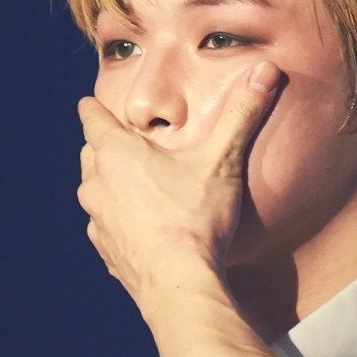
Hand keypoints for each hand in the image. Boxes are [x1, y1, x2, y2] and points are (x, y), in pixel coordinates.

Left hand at [76, 60, 280, 313]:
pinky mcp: (106, 253)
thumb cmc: (196, 219)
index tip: (92, 103)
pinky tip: (143, 229)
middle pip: (90, 154)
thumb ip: (242, 114)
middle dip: (106, 147)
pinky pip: (106, 228)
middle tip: (131, 147)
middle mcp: (95, 184)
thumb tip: (266, 70)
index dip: (94, 108)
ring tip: (138, 189)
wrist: (180, 286)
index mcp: (115, 153)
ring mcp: (97, 221)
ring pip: (95, 192)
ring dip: (111, 187)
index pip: (92, 117)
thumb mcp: (222, 161)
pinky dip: (119, 223)